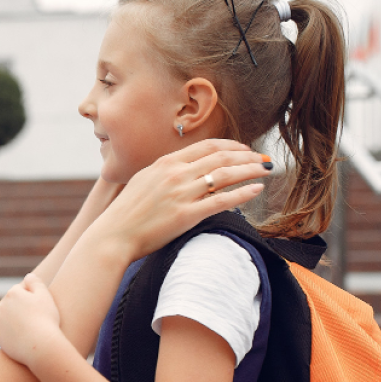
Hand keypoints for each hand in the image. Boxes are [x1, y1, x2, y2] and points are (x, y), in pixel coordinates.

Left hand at [0, 274, 64, 367]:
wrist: (41, 346)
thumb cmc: (46, 320)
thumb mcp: (45, 296)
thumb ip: (35, 282)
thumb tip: (28, 276)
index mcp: (13, 293)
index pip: (20, 291)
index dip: (31, 299)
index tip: (39, 308)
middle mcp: (1, 305)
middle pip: (11, 303)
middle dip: (19, 308)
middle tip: (34, 319)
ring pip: (5, 317)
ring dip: (13, 320)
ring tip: (28, 328)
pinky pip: (4, 332)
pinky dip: (10, 333)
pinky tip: (22, 337)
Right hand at [87, 139, 268, 261]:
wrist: (113, 235)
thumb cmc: (125, 213)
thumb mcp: (143, 181)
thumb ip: (164, 172)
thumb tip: (182, 168)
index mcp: (165, 163)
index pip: (206, 146)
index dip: (230, 145)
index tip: (243, 148)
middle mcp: (176, 174)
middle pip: (221, 156)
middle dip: (247, 155)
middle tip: (262, 157)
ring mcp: (182, 194)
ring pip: (226, 175)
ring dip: (251, 169)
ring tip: (267, 169)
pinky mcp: (187, 215)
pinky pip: (222, 200)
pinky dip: (243, 192)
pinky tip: (257, 189)